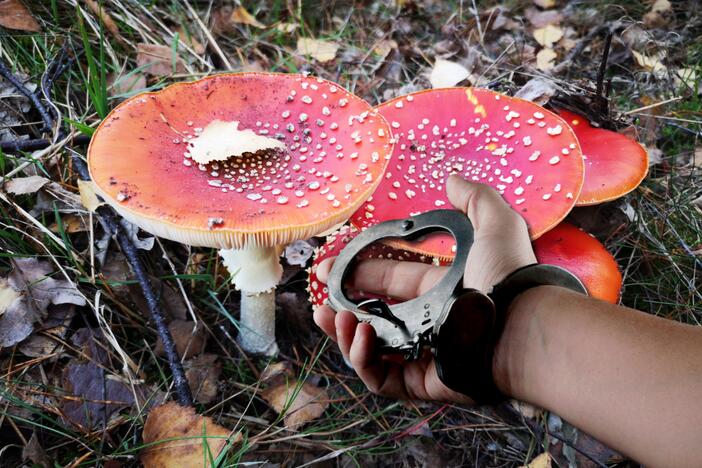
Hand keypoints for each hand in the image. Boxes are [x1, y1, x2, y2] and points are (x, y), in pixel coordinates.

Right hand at [313, 175, 536, 402]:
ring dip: (345, 334)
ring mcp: (425, 356)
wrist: (524, 327)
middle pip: (375, 318)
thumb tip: (452, 178)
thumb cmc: (510, 278)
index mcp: (441, 291)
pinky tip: (359, 334)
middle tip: (320, 301)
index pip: (393, 281)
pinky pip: (382, 380)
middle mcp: (430, 324)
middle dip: (342, 309)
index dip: (361, 274)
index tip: (330, 267)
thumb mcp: (495, 224)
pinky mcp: (423, 384)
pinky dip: (363, 360)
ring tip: (332, 316)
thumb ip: (475, 198)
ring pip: (371, 350)